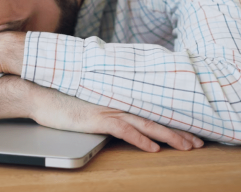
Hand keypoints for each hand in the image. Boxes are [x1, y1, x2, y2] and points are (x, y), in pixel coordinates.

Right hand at [0, 76, 203, 152]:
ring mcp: (108, 109)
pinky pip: (124, 130)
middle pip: (155, 118)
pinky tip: (153, 148)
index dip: (172, 121)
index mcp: (117, 98)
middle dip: (180, 131)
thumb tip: (118, 115)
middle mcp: (117, 102)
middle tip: (200, 142)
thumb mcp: (88, 101)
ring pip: (146, 123)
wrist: (39, 92)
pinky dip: (140, 139)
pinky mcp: (97, 118)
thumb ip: (105, 105)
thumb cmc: (60, 97)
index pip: (151, 111)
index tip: (191, 131)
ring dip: (169, 136)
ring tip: (188, 146)